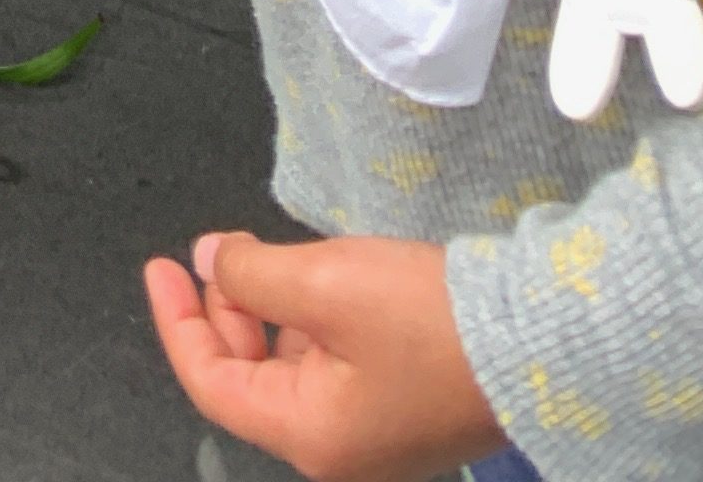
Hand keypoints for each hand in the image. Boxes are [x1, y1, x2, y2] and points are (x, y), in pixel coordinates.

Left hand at [143, 232, 500, 481]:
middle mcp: (340, 452)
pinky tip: (318, 281)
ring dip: (268, 312)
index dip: (178, 320)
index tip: (160, 266)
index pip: (213, 383)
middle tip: (217, 250)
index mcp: (312, 438)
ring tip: (264, 254)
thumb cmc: (429, 320)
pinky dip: (310, 325)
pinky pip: (334, 369)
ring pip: (293, 370)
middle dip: (225, 311)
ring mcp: (377, 437)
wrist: (543, 340)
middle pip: (251, 379)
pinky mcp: (406, 412)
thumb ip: (252, 275)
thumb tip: (209, 263)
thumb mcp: (323, 283)